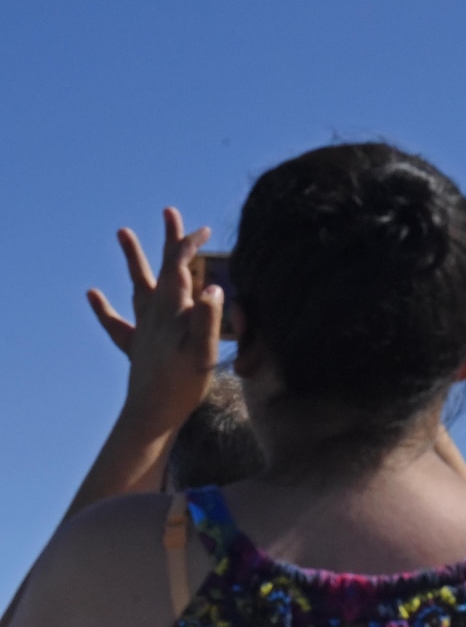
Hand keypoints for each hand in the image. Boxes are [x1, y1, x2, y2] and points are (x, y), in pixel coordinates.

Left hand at [85, 208, 222, 438]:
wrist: (151, 415)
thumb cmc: (181, 385)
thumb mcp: (202, 352)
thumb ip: (207, 320)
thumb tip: (212, 289)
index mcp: (172, 311)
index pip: (179, 267)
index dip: (189, 245)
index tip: (204, 231)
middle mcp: (155, 314)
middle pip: (160, 268)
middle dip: (168, 240)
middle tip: (169, 211)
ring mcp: (144, 329)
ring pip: (137, 286)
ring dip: (133, 260)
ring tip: (123, 232)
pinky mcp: (136, 346)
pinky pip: (118, 323)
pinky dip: (104, 308)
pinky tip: (92, 294)